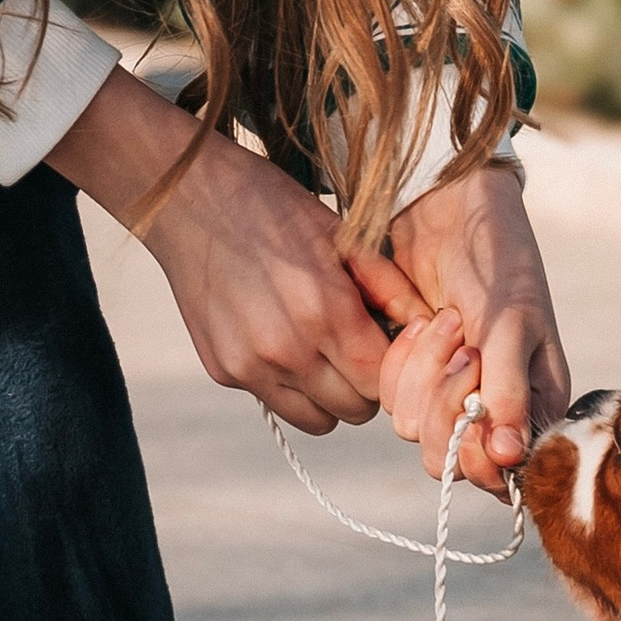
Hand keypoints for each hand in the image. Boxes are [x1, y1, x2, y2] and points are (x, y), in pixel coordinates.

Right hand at [52, 69, 441, 433]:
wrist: (190, 199)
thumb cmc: (275, 208)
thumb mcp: (344, 236)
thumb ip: (390, 288)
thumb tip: (430, 328)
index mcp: (325, 311)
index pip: (383, 381)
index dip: (396, 364)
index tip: (389, 339)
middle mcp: (286, 350)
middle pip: (356, 410)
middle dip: (366, 383)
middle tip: (358, 344)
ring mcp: (250, 367)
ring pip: (318, 420)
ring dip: (330, 395)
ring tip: (323, 350)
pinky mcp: (223, 372)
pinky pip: (276, 402)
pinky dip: (289, 384)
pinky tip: (281, 338)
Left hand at [350, 158, 568, 497]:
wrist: (452, 210)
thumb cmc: (499, 262)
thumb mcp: (512, 325)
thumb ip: (510, 393)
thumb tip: (509, 460)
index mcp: (533, 407)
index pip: (500, 474)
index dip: (480, 453)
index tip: (477, 404)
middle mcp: (490, 411)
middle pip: (448, 458)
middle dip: (446, 403)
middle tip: (465, 349)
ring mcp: (445, 395)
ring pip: (412, 427)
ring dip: (424, 370)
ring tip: (446, 318)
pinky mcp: (409, 374)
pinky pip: (388, 396)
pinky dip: (399, 358)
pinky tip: (419, 318)